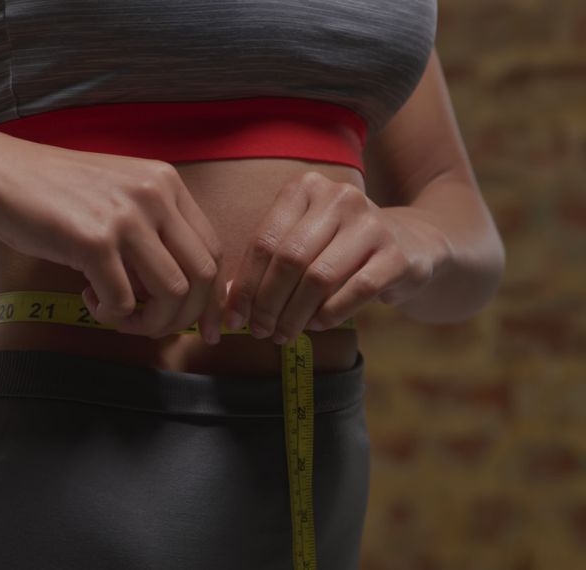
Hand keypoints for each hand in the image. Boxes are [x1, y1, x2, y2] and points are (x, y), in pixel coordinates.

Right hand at [0, 127, 226, 342]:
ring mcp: (126, 217)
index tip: (200, 328)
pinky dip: (110, 315)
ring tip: (118, 316)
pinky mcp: (94, 241)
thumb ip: (151, 230)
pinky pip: (124, 301)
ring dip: (149, 321)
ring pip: (173, 293)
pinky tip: (88, 298)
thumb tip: (176, 292)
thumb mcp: (116, 194)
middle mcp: (154, 195)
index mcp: (166, 182)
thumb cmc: (53, 192)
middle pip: (204, 276)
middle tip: (151, 328)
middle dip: (184, 317)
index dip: (211, 298)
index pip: (213, 250)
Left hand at [220, 171, 452, 344]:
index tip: (234, 318)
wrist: (413, 245)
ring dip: (295, 314)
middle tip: (259, 331)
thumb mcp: (301, 243)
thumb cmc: (339, 248)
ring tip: (283, 334)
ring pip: (318, 278)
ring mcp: (372, 224)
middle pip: (289, 259)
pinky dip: (329, 314)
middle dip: (268, 303)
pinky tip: (317, 325)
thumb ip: (265, 265)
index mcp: (306, 188)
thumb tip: (226, 300)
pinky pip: (355, 292)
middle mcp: (340, 198)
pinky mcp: (397, 256)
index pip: (264, 241)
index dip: (245, 285)